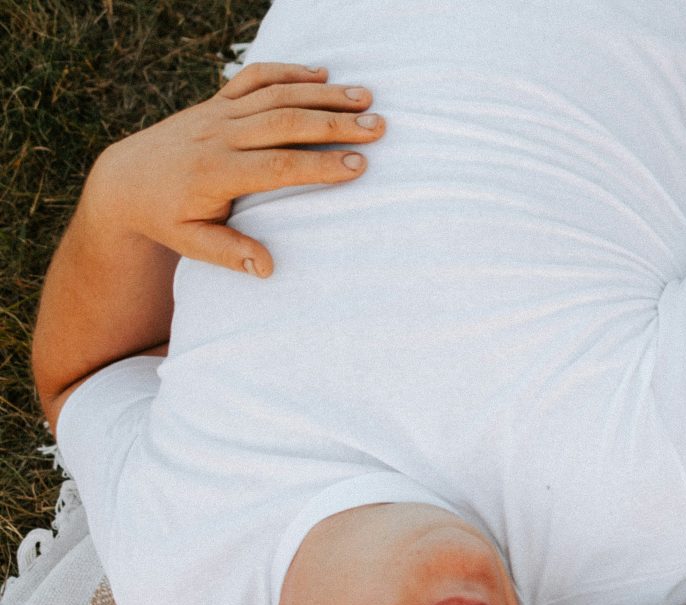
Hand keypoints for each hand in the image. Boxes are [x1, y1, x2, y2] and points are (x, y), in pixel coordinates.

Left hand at [84, 62, 383, 277]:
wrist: (124, 178)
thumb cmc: (164, 217)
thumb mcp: (189, 242)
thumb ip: (228, 253)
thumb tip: (265, 268)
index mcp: (214, 173)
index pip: (277, 166)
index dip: (319, 165)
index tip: (358, 166)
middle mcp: (218, 136)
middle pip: (285, 122)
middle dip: (335, 123)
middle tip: (377, 127)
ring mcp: (218, 113)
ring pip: (277, 96)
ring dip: (324, 95)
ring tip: (366, 98)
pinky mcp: (217, 101)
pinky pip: (255, 79)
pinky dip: (289, 72)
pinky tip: (322, 74)